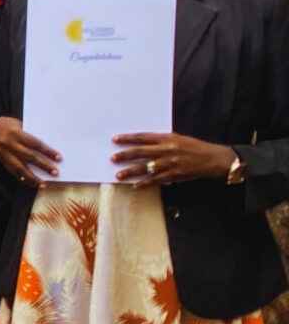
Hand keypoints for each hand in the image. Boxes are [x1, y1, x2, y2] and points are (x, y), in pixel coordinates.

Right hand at [0, 116, 61, 185]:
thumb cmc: (12, 126)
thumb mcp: (22, 126)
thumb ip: (32, 137)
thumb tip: (49, 151)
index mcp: (15, 133)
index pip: (35, 144)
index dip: (47, 151)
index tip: (59, 158)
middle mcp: (8, 144)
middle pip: (28, 156)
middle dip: (43, 165)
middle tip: (55, 172)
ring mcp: (4, 154)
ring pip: (19, 168)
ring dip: (32, 177)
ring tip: (43, 184)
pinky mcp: (2, 161)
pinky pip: (13, 172)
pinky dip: (24, 179)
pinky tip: (33, 183)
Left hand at [112, 131, 236, 186]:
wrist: (212, 159)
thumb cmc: (193, 147)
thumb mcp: (177, 138)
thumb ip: (160, 141)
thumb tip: (141, 143)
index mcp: (167, 138)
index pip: (142, 137)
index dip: (127, 138)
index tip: (115, 140)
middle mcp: (167, 150)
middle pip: (141, 152)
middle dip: (125, 155)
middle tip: (113, 158)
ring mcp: (170, 163)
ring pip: (146, 168)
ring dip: (131, 172)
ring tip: (119, 175)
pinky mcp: (174, 175)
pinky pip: (156, 180)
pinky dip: (145, 183)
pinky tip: (135, 186)